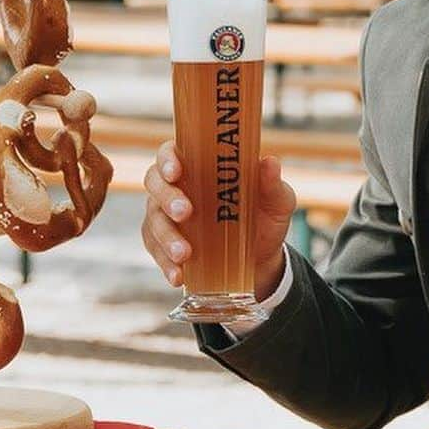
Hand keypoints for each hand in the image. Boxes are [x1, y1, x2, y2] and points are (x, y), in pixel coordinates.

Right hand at [142, 143, 297, 300]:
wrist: (261, 258)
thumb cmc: (265, 217)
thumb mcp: (276, 201)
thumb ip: (272, 183)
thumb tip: (270, 162)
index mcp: (200, 167)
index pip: (171, 152)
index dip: (167, 159)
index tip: (176, 171)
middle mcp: (178, 188)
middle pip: (154, 183)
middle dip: (166, 197)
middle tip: (185, 213)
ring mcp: (167, 217)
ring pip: (153, 220)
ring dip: (166, 237)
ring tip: (185, 253)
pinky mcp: (164, 244)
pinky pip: (156, 252)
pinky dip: (165, 263)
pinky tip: (178, 275)